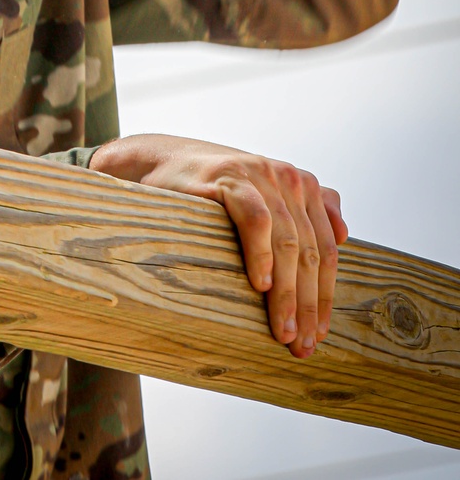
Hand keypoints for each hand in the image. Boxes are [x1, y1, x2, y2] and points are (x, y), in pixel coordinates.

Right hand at [90, 133, 347, 357]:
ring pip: (288, 243)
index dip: (325, 296)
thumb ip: (305, 209)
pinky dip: (261, 254)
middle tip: (301, 344)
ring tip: (281, 330)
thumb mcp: (264, 197)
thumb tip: (345, 233)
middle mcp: (288, 178)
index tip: (319, 335)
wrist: (162, 162)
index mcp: (303, 186)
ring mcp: (260, 175)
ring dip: (287, 293)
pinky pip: (256, 221)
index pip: (327, 250)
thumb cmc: (217, 190)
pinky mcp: (231, 177)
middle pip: (310, 252)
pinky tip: (260, 285)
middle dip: (308, 304)